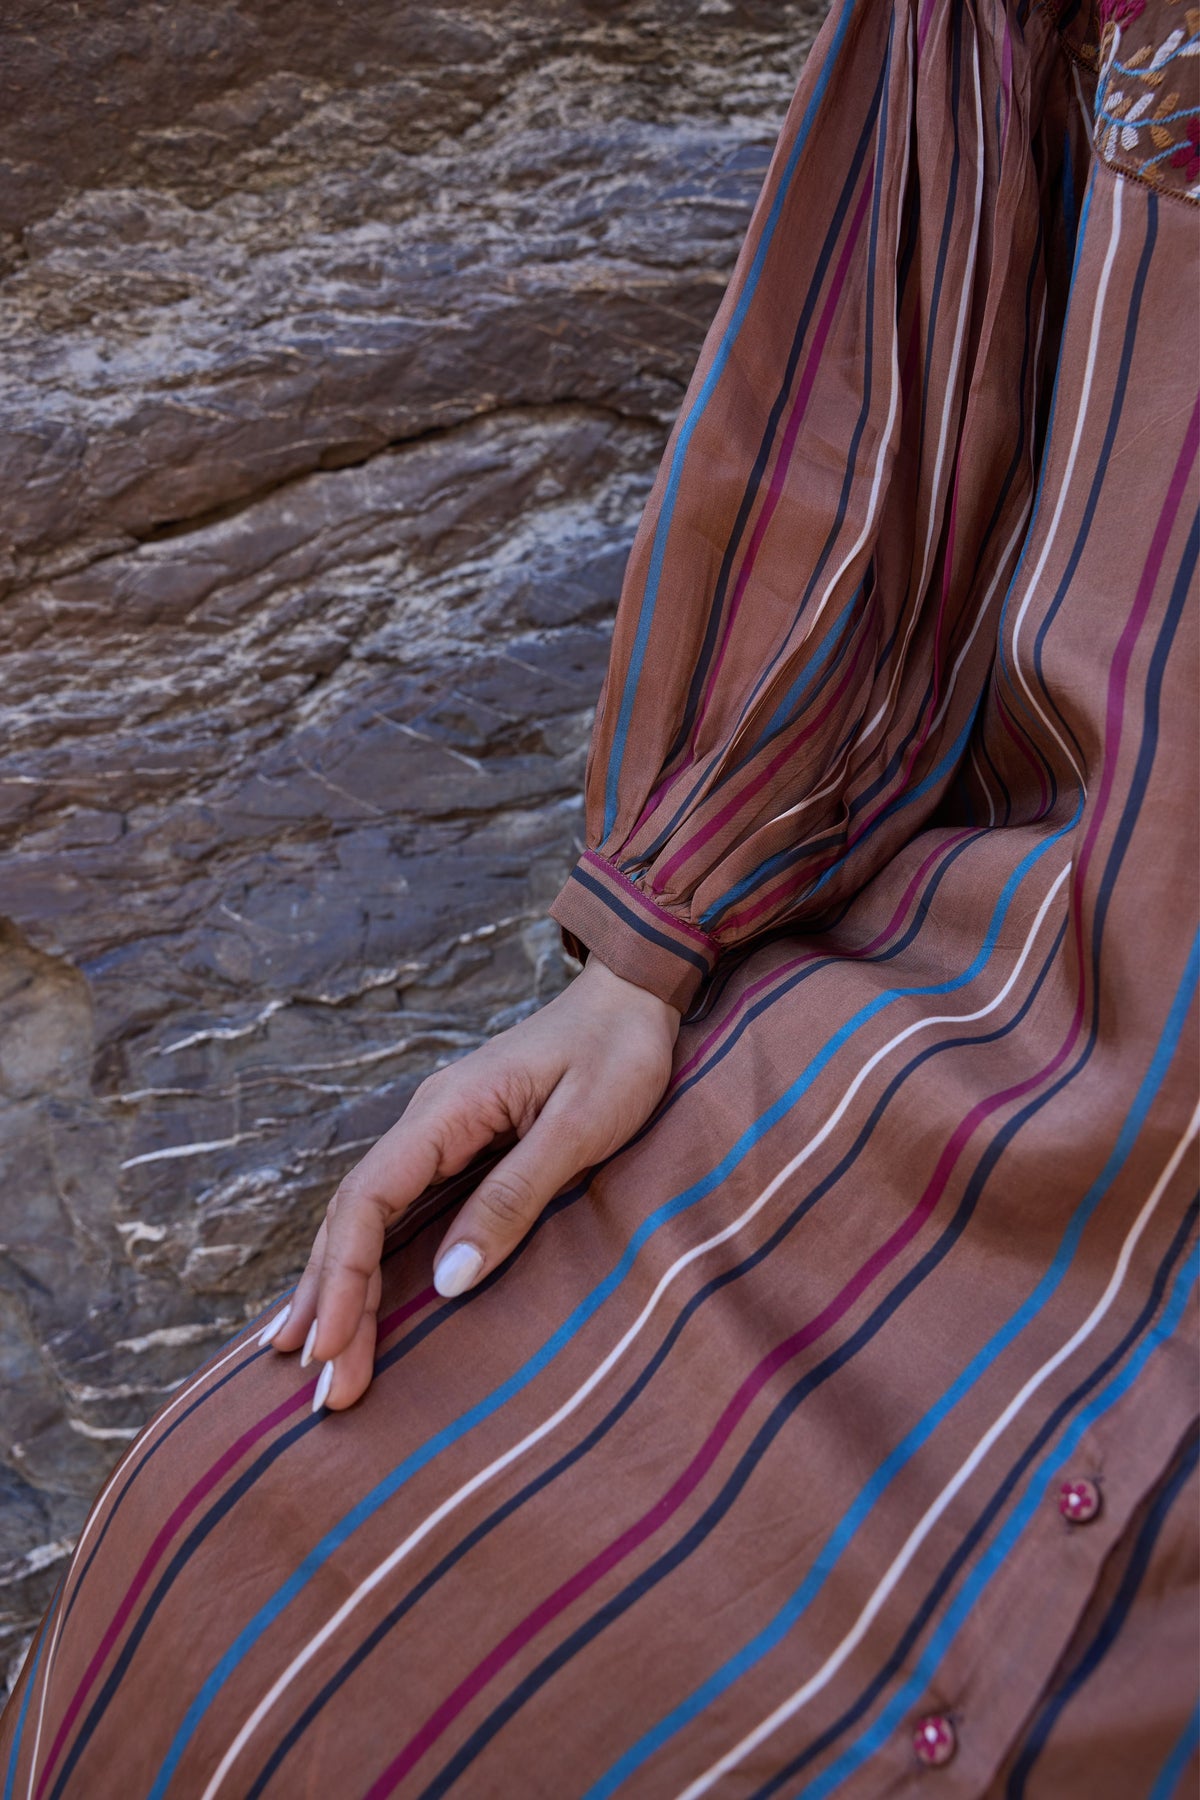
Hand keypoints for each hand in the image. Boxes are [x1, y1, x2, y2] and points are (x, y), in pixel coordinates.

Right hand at [258, 956, 680, 1410]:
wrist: (632, 997)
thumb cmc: (617, 1054)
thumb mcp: (579, 1128)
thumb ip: (513, 1199)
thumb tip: (448, 1282)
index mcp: (445, 1112)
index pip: (367, 1203)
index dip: (342, 1279)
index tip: (329, 1347)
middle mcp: (425, 1123)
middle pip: (354, 1219)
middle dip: (332, 1304)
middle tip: (322, 1391)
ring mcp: (437, 1134)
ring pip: (366, 1219)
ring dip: (339, 1289)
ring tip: (311, 1363)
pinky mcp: (458, 1148)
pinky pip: (396, 1213)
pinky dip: (367, 1262)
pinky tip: (348, 1302)